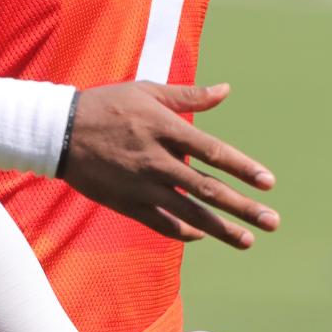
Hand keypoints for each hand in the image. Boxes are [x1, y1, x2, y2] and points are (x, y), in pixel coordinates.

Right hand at [61, 81, 277, 248]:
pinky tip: (202, 235)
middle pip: (207, 189)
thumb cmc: (106, 105)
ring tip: (248, 241)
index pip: (213, 152)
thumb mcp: (147, 91)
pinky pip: (160, 223)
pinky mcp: (126, 202)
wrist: (59, 132)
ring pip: (188, 213)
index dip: (243, 168)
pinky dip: (184, 232)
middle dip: (243, 208)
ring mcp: (141, 185)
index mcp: (164, 129)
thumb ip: (188, 95)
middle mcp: (156, 160)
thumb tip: (226, 90)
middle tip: (272, 222)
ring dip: (221, 229)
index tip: (268, 182)